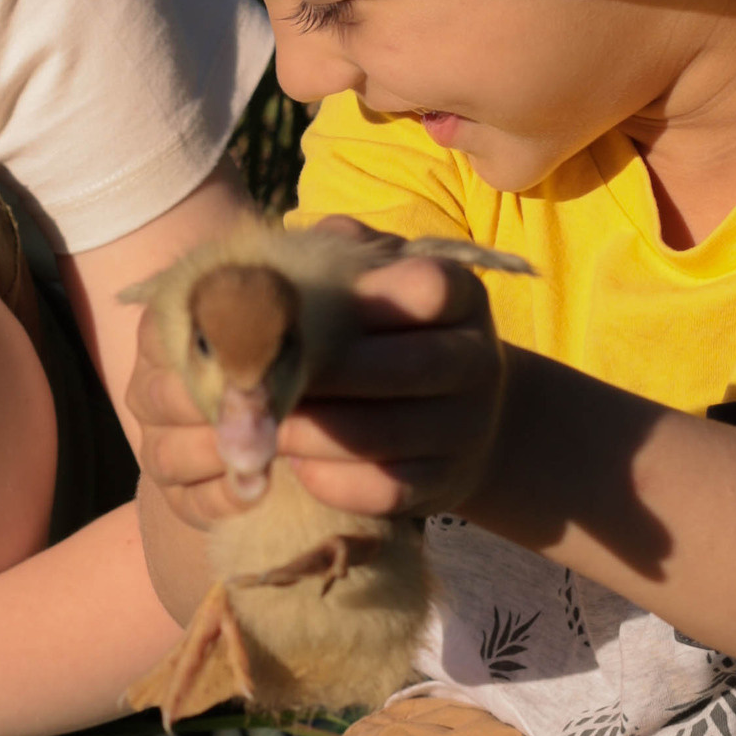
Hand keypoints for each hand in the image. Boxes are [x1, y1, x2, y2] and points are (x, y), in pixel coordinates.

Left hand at [129, 236, 508, 535]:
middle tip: (257, 374)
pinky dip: (330, 478)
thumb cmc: (392, 330)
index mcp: (462, 297)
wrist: (455, 414)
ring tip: (258, 420)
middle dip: (324, 373)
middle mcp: (478, 362)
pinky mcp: (443, 485)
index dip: (374, 296)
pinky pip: (382, 489)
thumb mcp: (382, 279)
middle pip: (403, 368)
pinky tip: (293, 461)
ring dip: (311, 431)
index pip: (431, 288)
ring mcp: (467, 429)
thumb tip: (304, 245)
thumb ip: (346, 253)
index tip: (311, 306)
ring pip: (383, 434)